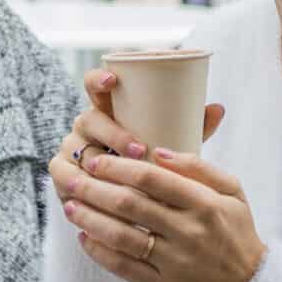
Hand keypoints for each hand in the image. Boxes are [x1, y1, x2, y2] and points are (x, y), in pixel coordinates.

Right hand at [49, 67, 226, 202]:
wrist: (130, 202)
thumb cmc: (152, 163)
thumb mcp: (170, 142)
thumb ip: (192, 126)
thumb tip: (219, 108)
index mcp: (108, 109)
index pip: (94, 85)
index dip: (99, 79)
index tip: (113, 80)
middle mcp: (85, 126)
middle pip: (88, 119)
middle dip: (113, 134)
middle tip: (141, 149)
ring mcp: (71, 151)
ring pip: (79, 151)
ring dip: (98, 163)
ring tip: (120, 176)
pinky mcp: (62, 177)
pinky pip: (63, 179)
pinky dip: (74, 185)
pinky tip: (88, 192)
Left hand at [52, 71, 259, 281]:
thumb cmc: (236, 231)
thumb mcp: (232, 191)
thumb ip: (199, 167)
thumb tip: (159, 151)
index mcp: (204, 203)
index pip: (152, 179)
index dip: (119, 168)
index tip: (98, 160)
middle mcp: (188, 232)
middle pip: (130, 205)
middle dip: (94, 189)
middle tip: (72, 178)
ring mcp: (174, 262)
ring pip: (121, 237)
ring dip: (90, 220)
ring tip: (70, 206)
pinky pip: (124, 268)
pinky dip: (100, 253)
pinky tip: (85, 238)